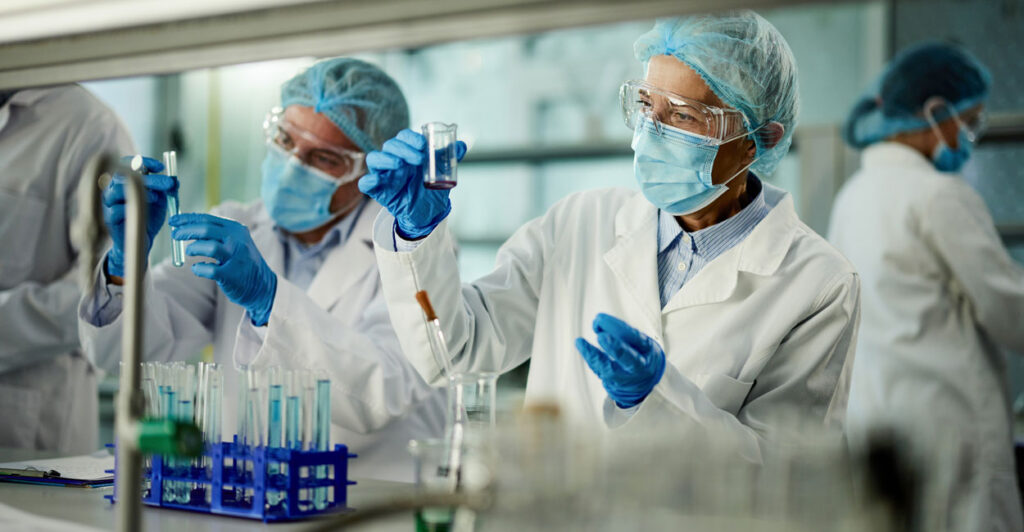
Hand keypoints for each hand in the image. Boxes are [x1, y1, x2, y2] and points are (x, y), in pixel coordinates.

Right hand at [102, 156, 177, 277]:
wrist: (143, 240)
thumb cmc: (149, 217)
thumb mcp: (162, 201)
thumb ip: (166, 190)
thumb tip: (175, 180)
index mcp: (126, 181)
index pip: (128, 163)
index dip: (144, 162)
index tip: (161, 167)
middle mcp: (114, 189)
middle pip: (125, 175)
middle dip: (150, 178)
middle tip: (168, 184)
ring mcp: (109, 203)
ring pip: (116, 189)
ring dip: (140, 191)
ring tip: (156, 198)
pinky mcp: (109, 219)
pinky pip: (115, 210)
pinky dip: (130, 207)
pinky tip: (143, 210)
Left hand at [169, 213, 277, 325]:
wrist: (262, 285)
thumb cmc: (241, 261)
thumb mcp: (235, 241)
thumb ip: (215, 233)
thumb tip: (186, 226)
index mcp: (236, 229)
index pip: (208, 219)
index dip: (187, 219)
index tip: (173, 221)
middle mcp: (238, 241)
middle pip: (206, 230)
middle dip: (186, 231)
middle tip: (175, 235)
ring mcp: (236, 258)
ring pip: (209, 247)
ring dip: (194, 248)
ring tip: (189, 252)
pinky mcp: (232, 275)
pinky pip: (209, 269)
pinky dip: (199, 268)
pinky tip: (198, 268)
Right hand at [358, 128, 466, 239]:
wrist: (428, 213)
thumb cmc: (432, 189)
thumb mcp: (443, 174)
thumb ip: (450, 159)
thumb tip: (461, 145)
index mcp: (408, 152)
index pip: (404, 137)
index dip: (411, 138)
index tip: (423, 145)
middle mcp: (394, 160)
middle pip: (390, 145)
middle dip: (403, 149)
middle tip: (419, 159)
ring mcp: (385, 175)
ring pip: (374, 159)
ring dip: (385, 159)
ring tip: (399, 164)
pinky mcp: (378, 190)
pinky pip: (365, 183)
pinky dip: (368, 180)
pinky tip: (376, 181)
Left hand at [575, 313, 665, 408]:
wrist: (643, 381)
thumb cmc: (641, 354)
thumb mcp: (641, 341)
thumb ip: (625, 332)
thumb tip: (602, 322)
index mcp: (648, 351)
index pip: (638, 340)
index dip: (622, 330)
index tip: (606, 321)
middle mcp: (639, 367)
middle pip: (629, 359)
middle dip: (616, 348)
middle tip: (602, 336)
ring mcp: (625, 378)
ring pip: (609, 369)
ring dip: (593, 354)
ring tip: (581, 342)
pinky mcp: (611, 383)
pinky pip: (599, 370)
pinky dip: (589, 357)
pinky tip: (581, 344)